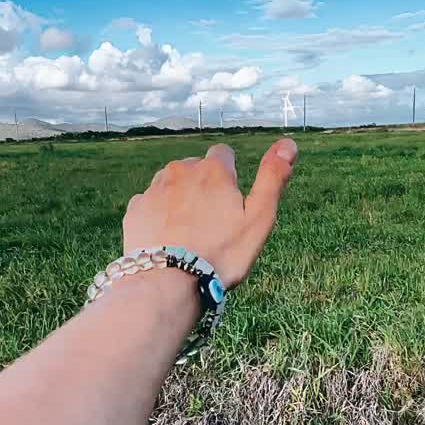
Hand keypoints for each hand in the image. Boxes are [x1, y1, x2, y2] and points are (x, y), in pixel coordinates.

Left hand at [123, 139, 297, 288]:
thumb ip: (273, 177)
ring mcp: (154, 189)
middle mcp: (181, 171)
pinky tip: (166, 237)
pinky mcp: (135, 209)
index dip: (230, 175)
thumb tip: (289, 143)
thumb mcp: (259, 218)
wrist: (169, 282)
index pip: (223, 154)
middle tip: (211, 223)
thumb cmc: (221, 253)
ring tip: (188, 231)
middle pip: (196, 168)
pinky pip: (150, 202)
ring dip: (180, 197)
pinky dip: (159, 214)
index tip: (232, 201)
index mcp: (214, 170)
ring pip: (171, 182)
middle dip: (204, 186)